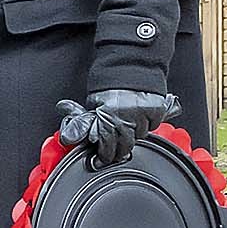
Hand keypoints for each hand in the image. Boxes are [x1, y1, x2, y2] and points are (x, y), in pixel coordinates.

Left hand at [56, 90, 172, 167]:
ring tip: (126, 127)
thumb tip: (69, 137)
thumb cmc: (109, 84)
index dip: (103, 157)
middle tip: (113, 152)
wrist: (128, 66)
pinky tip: (139, 118)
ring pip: (140, 137)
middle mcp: (126, 117)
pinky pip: (152, 126)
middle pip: (125, 146)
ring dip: (133, 136)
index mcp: (108, 117)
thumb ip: (85, 123)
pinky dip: (146, 125)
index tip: (100, 161)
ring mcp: (143, 115)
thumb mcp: (92, 104)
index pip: (107, 146)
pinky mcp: (157, 111)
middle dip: (118, 151)